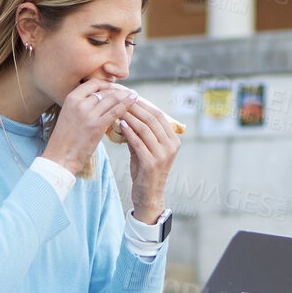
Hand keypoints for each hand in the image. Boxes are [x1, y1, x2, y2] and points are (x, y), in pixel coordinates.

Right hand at [42, 79, 137, 177]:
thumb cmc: (65, 140)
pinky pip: (116, 112)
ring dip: (126, 96)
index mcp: (71, 99)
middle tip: (129, 92)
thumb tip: (98, 101)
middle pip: (105, 91)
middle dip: (119, 91)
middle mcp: (79, 103)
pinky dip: (127, 106)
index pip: (93, 83)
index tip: (115, 88)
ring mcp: (88, 114)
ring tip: (135, 96)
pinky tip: (134, 103)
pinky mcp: (97, 126)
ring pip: (112, 99)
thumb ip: (81, 106)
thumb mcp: (68, 116)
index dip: (106, 84)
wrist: (60, 157)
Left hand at [116, 93, 181, 219]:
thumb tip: (127, 113)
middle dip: (136, 107)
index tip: (129, 97)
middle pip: (153, 119)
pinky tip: (119, 124)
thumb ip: (141, 133)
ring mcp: (163, 154)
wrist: (148, 195)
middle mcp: (171, 146)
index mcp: (173, 140)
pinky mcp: (152, 163)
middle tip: (121, 99)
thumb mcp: (146, 149)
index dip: (144, 104)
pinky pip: (138, 142)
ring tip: (118, 109)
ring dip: (130, 117)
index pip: (159, 115)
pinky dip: (128, 131)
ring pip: (145, 128)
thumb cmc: (145, 171)